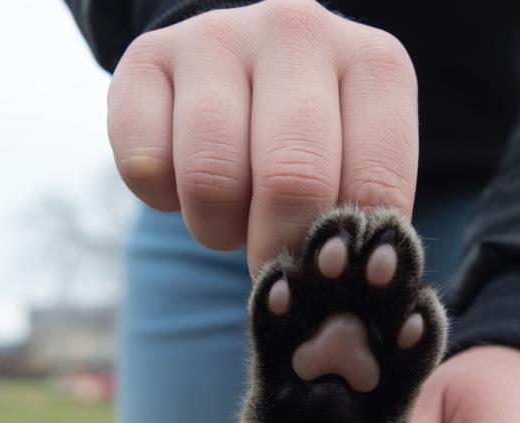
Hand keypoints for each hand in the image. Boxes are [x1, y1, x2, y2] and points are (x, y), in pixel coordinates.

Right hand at [107, 0, 417, 275]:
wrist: (242, 71)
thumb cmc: (318, 144)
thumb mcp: (359, 169)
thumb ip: (368, 224)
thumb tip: (360, 292)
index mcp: (376, 67)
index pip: (373, 188)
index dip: (343, 255)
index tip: (327, 276)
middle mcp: (299, 33)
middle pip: (291, 180)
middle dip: (277, 249)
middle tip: (271, 262)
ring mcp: (218, 36)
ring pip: (210, 178)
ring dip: (216, 225)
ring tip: (232, 210)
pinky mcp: (145, 55)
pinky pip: (144, 165)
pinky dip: (162, 197)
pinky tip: (182, 173)